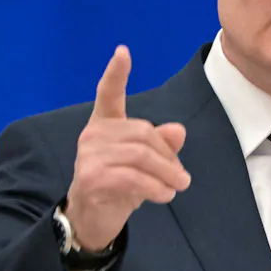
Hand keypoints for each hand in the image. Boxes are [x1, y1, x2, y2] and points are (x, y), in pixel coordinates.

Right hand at [65, 46, 189, 250]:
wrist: (91, 219)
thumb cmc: (119, 185)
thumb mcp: (145, 164)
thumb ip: (161, 145)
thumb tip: (178, 130)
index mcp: (104, 124)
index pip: (108, 94)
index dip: (116, 73)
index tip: (123, 51)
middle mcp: (93, 135)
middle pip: (142, 133)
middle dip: (168, 155)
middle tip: (182, 176)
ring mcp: (89, 156)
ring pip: (140, 156)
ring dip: (167, 173)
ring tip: (179, 186)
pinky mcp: (92, 178)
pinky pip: (134, 178)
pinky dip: (156, 188)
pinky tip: (165, 196)